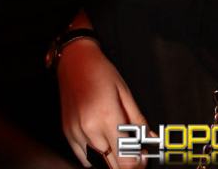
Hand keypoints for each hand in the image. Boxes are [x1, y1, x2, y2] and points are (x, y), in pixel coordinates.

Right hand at [57, 38, 147, 167]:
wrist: (74, 60)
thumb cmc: (100, 71)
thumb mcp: (124, 92)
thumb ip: (138, 119)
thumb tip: (149, 138)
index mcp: (107, 116)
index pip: (126, 159)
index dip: (138, 163)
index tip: (143, 156)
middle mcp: (89, 128)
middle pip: (113, 164)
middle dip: (127, 160)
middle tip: (135, 149)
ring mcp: (76, 132)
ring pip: (98, 161)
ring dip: (111, 157)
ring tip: (117, 141)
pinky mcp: (68, 133)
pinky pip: (84, 157)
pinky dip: (95, 156)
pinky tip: (103, 143)